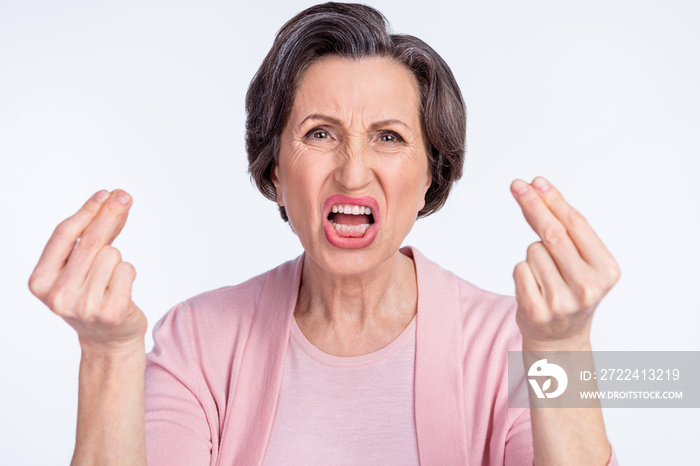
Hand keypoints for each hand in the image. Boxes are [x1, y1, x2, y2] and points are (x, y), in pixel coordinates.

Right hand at [29, 190, 146, 350]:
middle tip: (124, 196)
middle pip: (91, 241)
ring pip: (113, 255)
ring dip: (117, 261)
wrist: (108, 339)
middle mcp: (58, 296)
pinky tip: (120, 290)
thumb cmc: (92, 294)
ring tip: (109, 281)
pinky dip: (128, 273)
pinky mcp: (110, 312)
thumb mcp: (81, 266)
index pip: (64, 235)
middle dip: (109, 213)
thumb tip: (109, 198)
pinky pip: (127, 270)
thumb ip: (92, 234)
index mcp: (40, 282)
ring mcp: (84, 306)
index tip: (105, 193)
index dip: (86, 211)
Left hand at [510, 177, 619, 348]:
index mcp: (607, 271)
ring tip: (546, 277)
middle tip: (517, 185)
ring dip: (533, 255)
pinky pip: (519, 270)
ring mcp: (561, 301)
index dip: (553, 200)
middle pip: (552, 233)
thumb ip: (567, 230)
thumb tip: (538, 188)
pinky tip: (534, 287)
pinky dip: (522, 272)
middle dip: (533, 205)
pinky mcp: (536, 310)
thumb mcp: (583, 263)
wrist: (561, 340)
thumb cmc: (571, 291)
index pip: (576, 225)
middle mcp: (588, 287)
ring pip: (533, 251)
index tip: (536, 181)